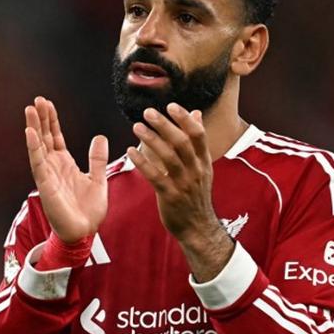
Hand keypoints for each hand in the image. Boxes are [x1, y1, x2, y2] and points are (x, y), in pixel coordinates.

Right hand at [25, 96, 107, 242]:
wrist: (85, 232)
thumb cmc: (88, 210)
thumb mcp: (98, 179)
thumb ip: (96, 159)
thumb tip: (100, 137)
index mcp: (65, 164)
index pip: (55, 137)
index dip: (52, 120)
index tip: (48, 104)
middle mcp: (53, 167)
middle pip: (44, 137)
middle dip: (41, 119)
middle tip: (37, 100)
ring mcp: (48, 175)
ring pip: (38, 146)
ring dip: (34, 128)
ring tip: (30, 110)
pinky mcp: (45, 185)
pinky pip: (38, 163)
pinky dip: (34, 147)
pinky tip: (30, 132)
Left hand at [126, 103, 232, 281]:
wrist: (198, 228)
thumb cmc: (196, 195)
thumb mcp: (202, 167)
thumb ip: (196, 141)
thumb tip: (196, 113)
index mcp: (203, 162)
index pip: (198, 135)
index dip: (185, 119)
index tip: (171, 105)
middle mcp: (195, 170)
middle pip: (182, 142)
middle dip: (165, 125)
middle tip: (148, 112)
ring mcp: (183, 184)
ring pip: (168, 157)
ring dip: (151, 140)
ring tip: (137, 127)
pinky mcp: (170, 196)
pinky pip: (155, 176)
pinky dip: (142, 162)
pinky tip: (130, 152)